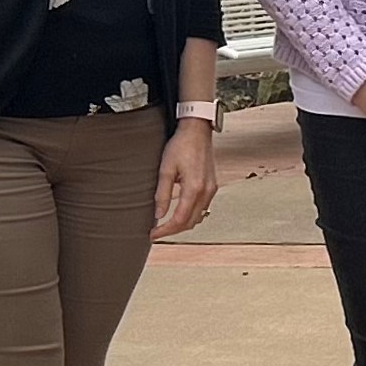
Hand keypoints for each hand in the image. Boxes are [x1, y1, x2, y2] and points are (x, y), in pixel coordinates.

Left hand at [152, 116, 217, 236]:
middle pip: (190, 222)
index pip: (179, 219)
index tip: (152, 235)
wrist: (197, 131)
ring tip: (166, 224)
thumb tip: (158, 215)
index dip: (165, 230)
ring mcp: (212, 189)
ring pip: (198, 217)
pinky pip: (203, 208)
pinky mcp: (213, 186)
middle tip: (156, 232)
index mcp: (194, 188)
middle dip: (173, 230)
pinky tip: (179, 212)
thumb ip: (163, 194)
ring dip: (182, 224)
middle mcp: (206, 192)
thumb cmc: (180, 145)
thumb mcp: (165, 169)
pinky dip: (191, 215)